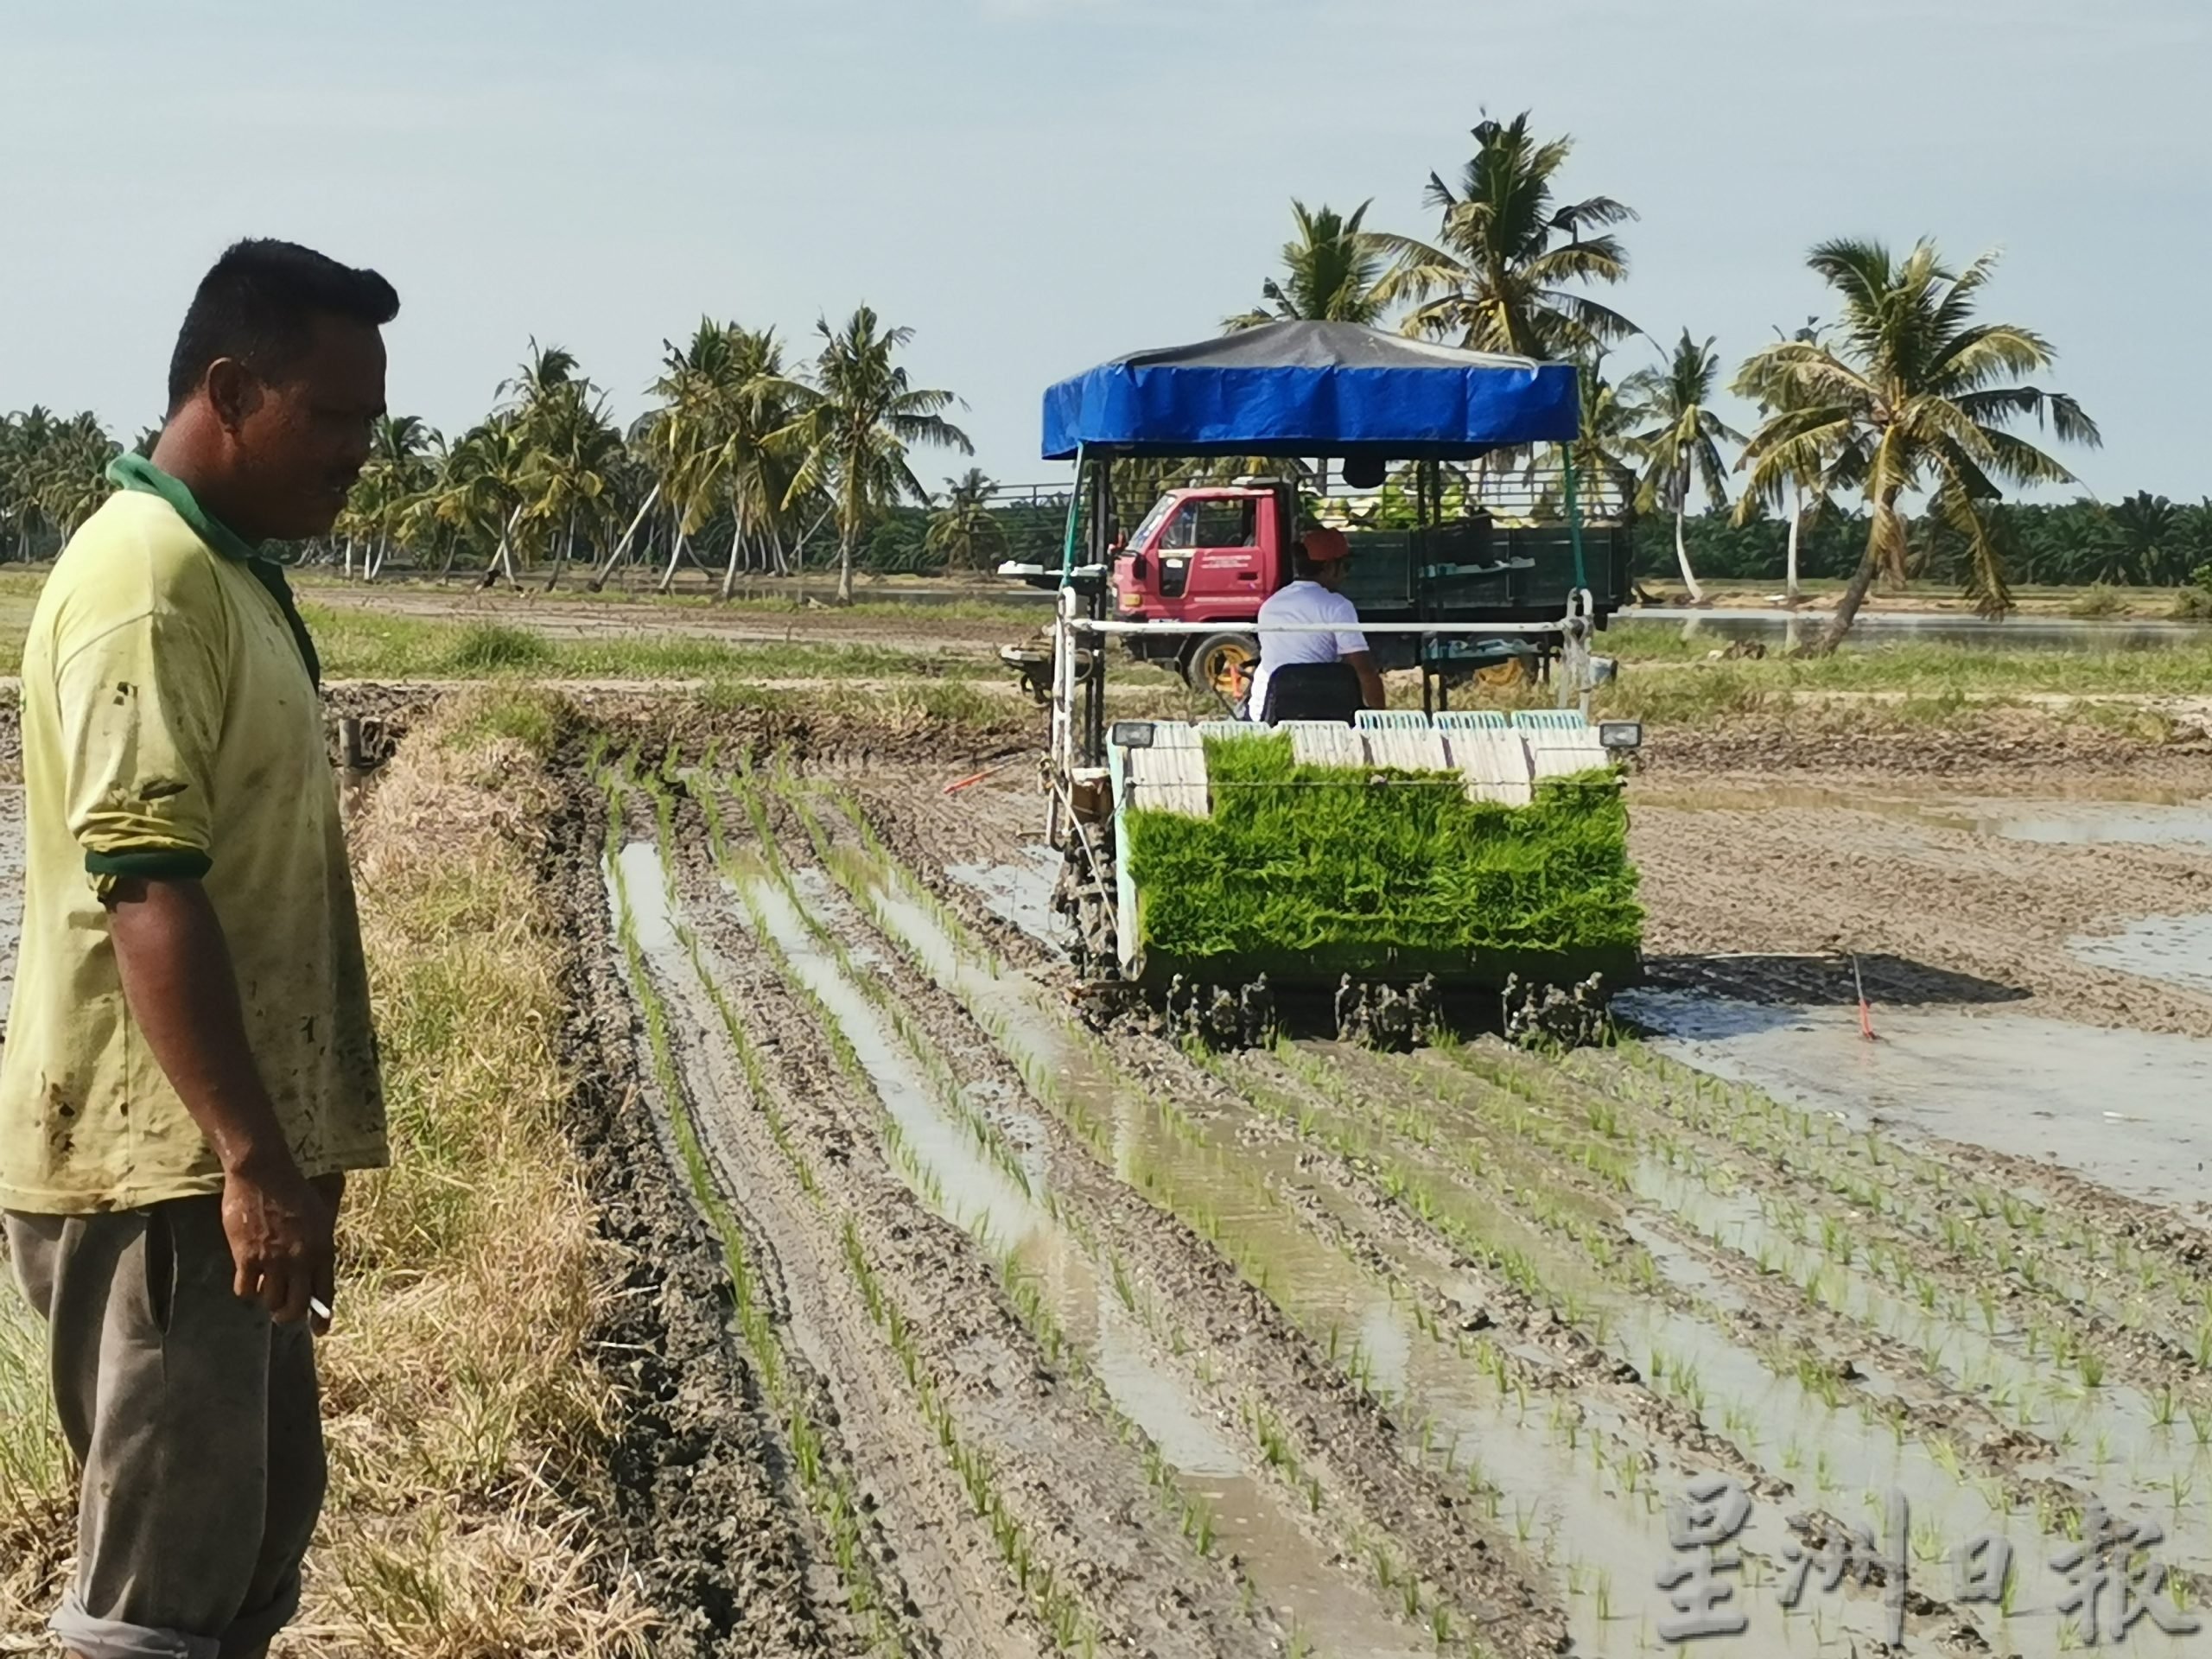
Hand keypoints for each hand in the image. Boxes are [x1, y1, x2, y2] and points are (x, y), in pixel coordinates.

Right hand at [221, 1156, 335, 1328]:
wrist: (263, 1173)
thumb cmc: (294, 1189)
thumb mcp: (321, 1213)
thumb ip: (321, 1241)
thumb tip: (319, 1267)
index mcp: (322, 1248)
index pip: (325, 1290)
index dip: (321, 1314)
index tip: (319, 1330)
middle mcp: (300, 1259)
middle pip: (296, 1306)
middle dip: (289, 1315)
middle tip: (281, 1313)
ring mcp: (273, 1260)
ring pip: (270, 1301)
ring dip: (268, 1300)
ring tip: (266, 1290)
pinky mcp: (247, 1257)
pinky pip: (246, 1290)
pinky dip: (247, 1290)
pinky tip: (248, 1280)